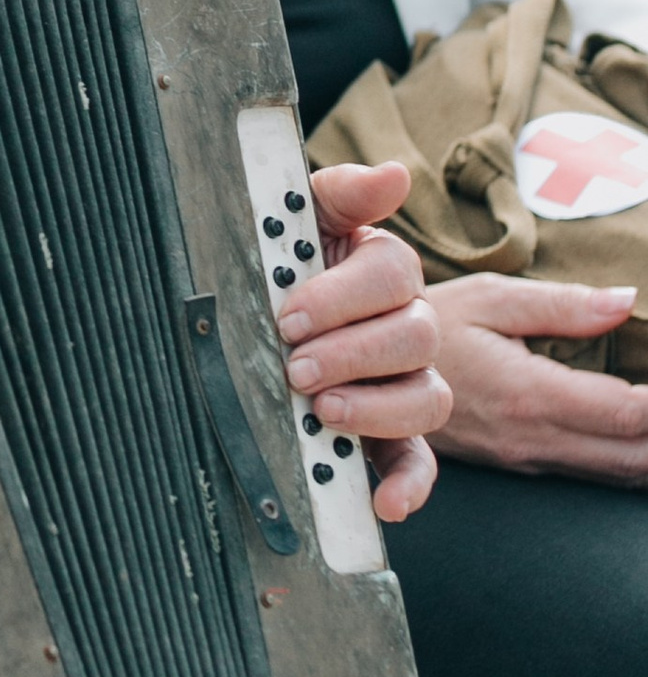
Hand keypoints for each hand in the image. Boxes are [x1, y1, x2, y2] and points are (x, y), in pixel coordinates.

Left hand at [276, 162, 448, 520]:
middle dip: (352, 353)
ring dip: (377, 408)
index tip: (289, 315)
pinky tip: (383, 502)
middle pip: (414, 338)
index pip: (394, 275)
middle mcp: (405, 327)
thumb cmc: (278, 262)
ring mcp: (403, 385)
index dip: (343, 297)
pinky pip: (419, 465)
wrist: (249, 314)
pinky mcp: (391, 438)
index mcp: (383, 270)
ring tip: (323, 410)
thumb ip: (340, 194)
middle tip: (296, 365)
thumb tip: (393, 174)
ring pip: (426, 399)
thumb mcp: (299, 220)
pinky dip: (409, 486)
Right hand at [423, 276, 647, 481]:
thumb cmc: (428, 326)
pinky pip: (591, 473)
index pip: (628, 412)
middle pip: (635, 458)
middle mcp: (532, 439)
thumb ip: (563, 304)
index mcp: (529, 393)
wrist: (369, 372)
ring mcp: (525, 459)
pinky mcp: (519, 465)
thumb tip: (626, 301)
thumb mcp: (489, 297)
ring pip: (618, 474)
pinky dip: (627, 455)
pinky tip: (635, 430)